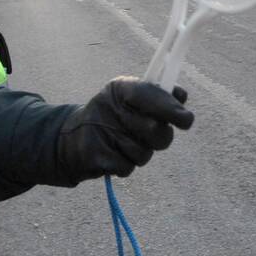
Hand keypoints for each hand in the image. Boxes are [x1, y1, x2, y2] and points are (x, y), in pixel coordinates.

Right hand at [53, 77, 192, 184]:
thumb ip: (157, 96)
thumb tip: (182, 95)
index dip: (171, 108)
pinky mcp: (96, 156)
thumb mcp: (129, 97)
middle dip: (159, 137)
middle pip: (155, 130)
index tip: (187, 120)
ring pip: (144, 153)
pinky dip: (124, 164)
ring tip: (124, 143)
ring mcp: (102, 132)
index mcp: (121, 88)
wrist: (69, 139)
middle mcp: (110, 107)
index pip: (150, 94)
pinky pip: (128, 167)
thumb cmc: (110, 116)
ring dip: (140, 152)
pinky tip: (113, 154)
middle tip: (150, 135)